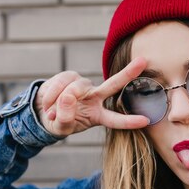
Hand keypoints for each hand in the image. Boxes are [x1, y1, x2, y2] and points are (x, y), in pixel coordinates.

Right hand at [33, 57, 149, 137]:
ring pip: (73, 90)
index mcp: (98, 115)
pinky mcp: (69, 76)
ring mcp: (83, 85)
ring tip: (51, 114)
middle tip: (143, 61)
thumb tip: (67, 97)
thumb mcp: (62, 128)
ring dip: (58, 104)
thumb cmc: (59, 122)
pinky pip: (60, 84)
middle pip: (112, 84)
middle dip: (127, 73)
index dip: (129, 121)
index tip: (146, 120)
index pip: (115, 119)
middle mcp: (95, 97)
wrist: (43, 112)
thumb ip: (65, 118)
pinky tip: (47, 105)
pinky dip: (50, 97)